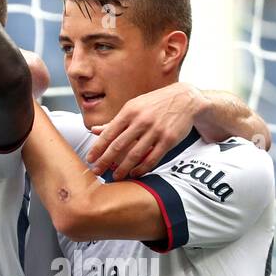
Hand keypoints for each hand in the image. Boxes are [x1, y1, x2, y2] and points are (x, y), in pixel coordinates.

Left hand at [87, 81, 205, 179]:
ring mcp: (156, 131)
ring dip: (123, 168)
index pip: (109, 133)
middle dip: (105, 161)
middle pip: (119, 146)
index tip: (90, 159)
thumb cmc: (154, 104)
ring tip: (115, 176)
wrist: (185, 99)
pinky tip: (134, 173)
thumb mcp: (133, 107)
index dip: (97, 148)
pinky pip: (152, 158)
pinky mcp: (169, 140)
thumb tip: (93, 130)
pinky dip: (142, 168)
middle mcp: (141, 121)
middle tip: (97, 171)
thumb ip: (114, 121)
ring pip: (135, 154)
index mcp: (129, 112)